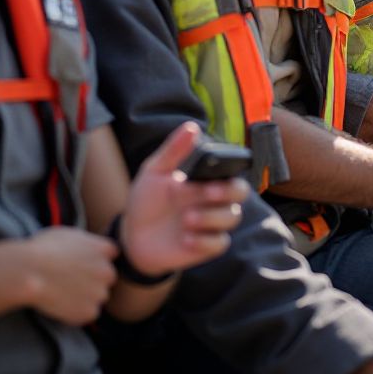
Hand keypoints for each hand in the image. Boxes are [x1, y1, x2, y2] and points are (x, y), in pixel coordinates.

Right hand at [21, 226, 116, 324]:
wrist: (29, 272)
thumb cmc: (43, 249)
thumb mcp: (70, 234)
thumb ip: (86, 242)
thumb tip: (86, 247)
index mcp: (105, 249)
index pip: (112, 254)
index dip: (98, 259)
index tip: (84, 263)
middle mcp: (108, 271)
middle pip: (108, 277)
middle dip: (94, 279)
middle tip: (72, 281)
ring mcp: (99, 293)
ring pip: (99, 296)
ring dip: (87, 297)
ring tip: (64, 294)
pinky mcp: (88, 312)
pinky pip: (88, 314)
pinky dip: (78, 313)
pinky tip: (62, 306)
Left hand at [119, 122, 248, 277]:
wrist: (132, 236)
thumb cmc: (147, 200)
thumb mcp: (155, 172)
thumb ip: (174, 150)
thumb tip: (192, 127)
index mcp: (206, 180)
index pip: (232, 172)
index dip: (230, 172)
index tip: (216, 172)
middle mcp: (214, 201)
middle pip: (240, 193)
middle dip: (228, 192)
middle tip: (207, 192)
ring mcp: (212, 224)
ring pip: (231, 218)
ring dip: (211, 217)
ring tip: (186, 219)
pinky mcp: (206, 247)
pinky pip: (219, 243)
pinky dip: (204, 241)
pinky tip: (185, 238)